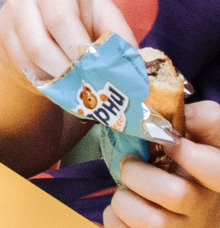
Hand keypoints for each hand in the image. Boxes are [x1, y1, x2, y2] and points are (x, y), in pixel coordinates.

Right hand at [0, 0, 136, 93]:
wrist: (46, 6)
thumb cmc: (83, 10)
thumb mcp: (104, 13)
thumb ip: (119, 36)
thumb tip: (131, 71)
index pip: (61, 20)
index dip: (78, 50)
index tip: (97, 72)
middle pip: (38, 45)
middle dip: (66, 73)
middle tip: (88, 88)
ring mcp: (9, 18)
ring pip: (27, 61)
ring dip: (55, 80)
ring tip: (78, 89)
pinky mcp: (1, 36)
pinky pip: (21, 68)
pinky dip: (44, 81)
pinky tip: (61, 83)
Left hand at [110, 104, 219, 227]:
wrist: (187, 215)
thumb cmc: (188, 171)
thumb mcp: (203, 143)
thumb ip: (198, 120)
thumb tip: (165, 107)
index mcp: (216, 178)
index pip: (217, 169)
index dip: (192, 155)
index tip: (169, 141)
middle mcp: (207, 207)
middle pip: (176, 194)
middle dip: (138, 173)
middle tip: (129, 163)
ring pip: (151, 221)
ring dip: (124, 199)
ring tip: (126, 190)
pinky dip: (114, 218)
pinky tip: (123, 211)